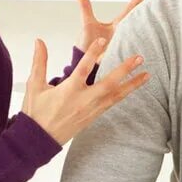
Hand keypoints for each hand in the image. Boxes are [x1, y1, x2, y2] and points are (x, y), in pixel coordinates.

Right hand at [22, 37, 149, 144]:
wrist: (38, 140)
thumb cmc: (36, 113)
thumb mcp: (34, 86)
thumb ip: (39, 61)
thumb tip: (39, 40)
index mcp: (68, 91)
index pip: (83, 68)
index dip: (92, 53)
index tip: (103, 40)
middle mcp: (83, 100)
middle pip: (109, 83)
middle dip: (125, 70)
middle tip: (139, 58)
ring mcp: (91, 110)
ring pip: (116, 96)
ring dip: (132, 85)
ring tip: (147, 75)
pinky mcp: (94, 116)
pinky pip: (113, 104)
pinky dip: (124, 95)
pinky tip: (133, 88)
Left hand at [75, 0, 150, 59]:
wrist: (85, 62)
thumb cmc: (88, 43)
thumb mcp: (88, 24)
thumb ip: (86, 9)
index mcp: (118, 24)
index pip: (131, 7)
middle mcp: (124, 34)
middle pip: (139, 20)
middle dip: (149, 12)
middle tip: (160, 2)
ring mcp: (124, 45)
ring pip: (137, 36)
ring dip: (143, 30)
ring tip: (153, 19)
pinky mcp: (120, 57)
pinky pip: (128, 52)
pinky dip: (130, 51)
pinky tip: (137, 49)